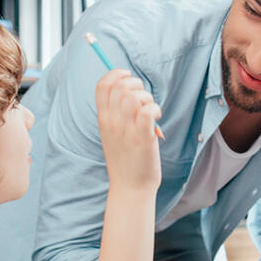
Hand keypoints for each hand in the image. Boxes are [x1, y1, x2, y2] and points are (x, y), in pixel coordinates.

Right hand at [96, 69, 161, 191]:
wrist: (130, 187)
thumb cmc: (126, 158)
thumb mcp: (113, 134)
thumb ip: (117, 113)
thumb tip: (132, 90)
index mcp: (103, 119)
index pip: (103, 85)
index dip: (116, 74)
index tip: (127, 74)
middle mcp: (112, 122)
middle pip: (121, 86)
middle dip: (137, 85)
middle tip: (144, 99)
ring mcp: (126, 130)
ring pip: (135, 96)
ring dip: (148, 98)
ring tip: (151, 111)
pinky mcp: (142, 138)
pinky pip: (148, 110)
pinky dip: (155, 109)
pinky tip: (157, 118)